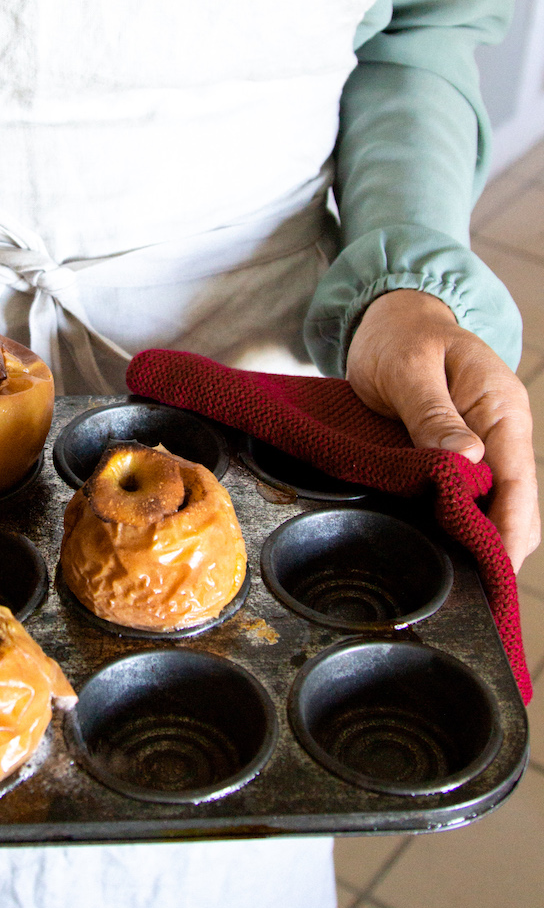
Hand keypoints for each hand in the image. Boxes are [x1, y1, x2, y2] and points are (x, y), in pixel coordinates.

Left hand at [347, 288, 539, 571]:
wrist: (390, 320)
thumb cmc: (399, 337)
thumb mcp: (408, 369)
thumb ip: (433, 414)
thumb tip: (468, 461)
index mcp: (500, 407)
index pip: (517, 481)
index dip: (507, 529)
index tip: (491, 568)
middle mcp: (500, 431)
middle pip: (513, 503)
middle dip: (495, 545)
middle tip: (466, 588)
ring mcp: (484, 444)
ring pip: (493, 504)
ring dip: (476, 538)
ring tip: (453, 578)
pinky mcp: (460, 454)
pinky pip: (469, 495)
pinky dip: (458, 521)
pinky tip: (440, 546)